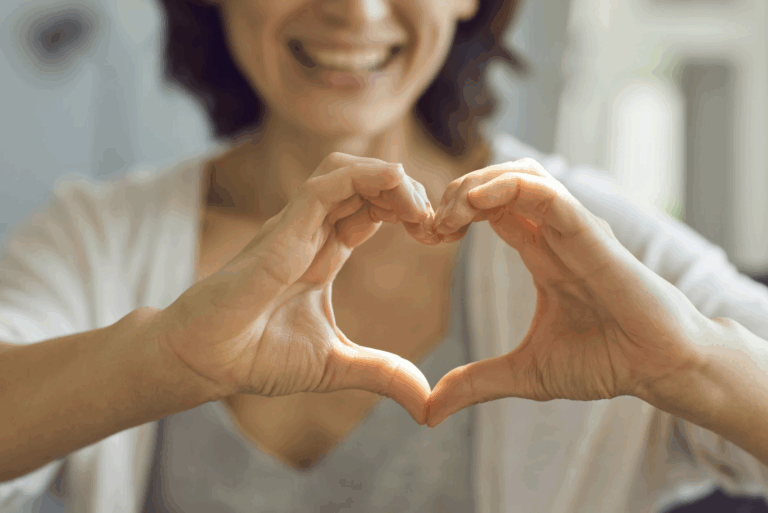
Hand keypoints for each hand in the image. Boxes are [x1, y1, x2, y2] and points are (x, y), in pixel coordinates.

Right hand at [154, 153, 438, 423]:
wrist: (205, 362)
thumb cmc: (256, 357)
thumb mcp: (336, 365)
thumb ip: (382, 373)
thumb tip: (427, 403)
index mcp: (325, 253)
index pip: (373, 209)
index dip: (409, 211)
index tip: (439, 235)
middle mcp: (312, 232)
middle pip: (367, 183)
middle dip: (408, 191)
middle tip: (437, 223)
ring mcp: (296, 227)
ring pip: (347, 171)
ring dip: (390, 178)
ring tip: (419, 209)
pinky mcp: (282, 230)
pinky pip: (326, 185)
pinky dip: (366, 179)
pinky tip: (397, 196)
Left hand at [425, 158, 708, 426]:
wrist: (658, 370)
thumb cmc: (605, 362)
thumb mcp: (524, 373)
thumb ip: (475, 383)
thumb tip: (428, 412)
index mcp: (540, 253)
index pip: (490, 209)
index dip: (452, 214)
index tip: (425, 236)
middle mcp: (554, 234)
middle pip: (499, 182)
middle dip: (456, 192)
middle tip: (429, 225)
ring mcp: (573, 230)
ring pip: (521, 176)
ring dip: (477, 184)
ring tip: (449, 214)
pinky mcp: (591, 235)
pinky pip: (548, 195)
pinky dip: (509, 187)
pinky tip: (476, 204)